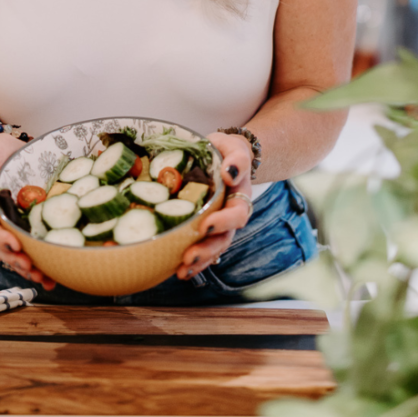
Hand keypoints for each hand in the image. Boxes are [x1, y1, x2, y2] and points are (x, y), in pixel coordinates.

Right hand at [0, 136, 55, 290]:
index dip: (0, 239)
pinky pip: (33, 248)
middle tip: (31, 266)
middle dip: (16, 260)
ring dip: (29, 268)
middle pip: (3, 248)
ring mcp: (15, 226)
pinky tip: (53, 276)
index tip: (15, 244)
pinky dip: (42, 263)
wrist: (10, 148)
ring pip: (18, 253)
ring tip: (44, 277)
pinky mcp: (30, 226)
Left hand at [175, 131, 252, 280]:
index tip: (205, 225)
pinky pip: (201, 247)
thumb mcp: (233, 147)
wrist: (224, 157)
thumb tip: (229, 173)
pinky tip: (178, 270)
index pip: (237, 213)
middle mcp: (230, 215)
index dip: (223, 222)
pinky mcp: (204, 229)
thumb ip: (237, 158)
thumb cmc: (226, 151)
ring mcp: (218, 224)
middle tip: (189, 255)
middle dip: (207, 249)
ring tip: (182, 270)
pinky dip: (193, 261)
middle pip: (225, 238)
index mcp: (239, 196)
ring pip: (213, 247)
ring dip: (199, 260)